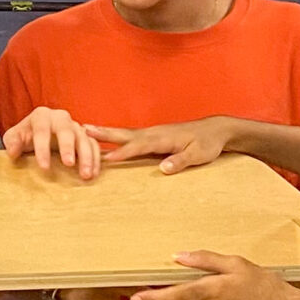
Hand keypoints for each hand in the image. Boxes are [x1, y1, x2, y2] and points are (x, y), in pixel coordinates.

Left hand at [2, 106, 100, 179]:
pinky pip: (94, 145)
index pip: (42, 130)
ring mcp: (75, 127)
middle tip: (69, 164)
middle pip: (67, 130)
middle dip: (68, 147)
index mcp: (42, 116)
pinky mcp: (85, 137)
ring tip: (86, 175)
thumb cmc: (25, 136)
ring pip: (84, 138)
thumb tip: (13, 152)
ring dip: (86, 156)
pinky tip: (94, 174)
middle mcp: (61, 118)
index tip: (44, 167)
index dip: (43, 148)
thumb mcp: (14, 137)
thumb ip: (12, 142)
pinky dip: (95, 160)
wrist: (37, 134)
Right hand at [84, 116, 235, 173]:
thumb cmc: (208, 143)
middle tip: (83, 130)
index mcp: (163, 138)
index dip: (122, 152)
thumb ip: (181, 161)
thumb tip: (163, 169)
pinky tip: (107, 140)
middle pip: (126, 134)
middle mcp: (154, 133)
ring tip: (86, 130)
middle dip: (105, 133)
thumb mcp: (199, 155)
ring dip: (106, 133)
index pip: (139, 146)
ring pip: (126, 134)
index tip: (105, 157)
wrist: (216, 130)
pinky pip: (131, 137)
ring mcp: (153, 133)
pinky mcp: (154, 136)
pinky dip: (116, 136)